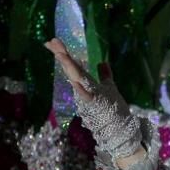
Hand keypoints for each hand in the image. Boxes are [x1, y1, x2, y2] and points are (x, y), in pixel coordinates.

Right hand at [44, 38, 145, 169]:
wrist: (118, 128)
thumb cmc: (112, 109)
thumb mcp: (109, 87)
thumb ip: (105, 75)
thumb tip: (103, 62)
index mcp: (87, 83)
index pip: (74, 65)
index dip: (64, 54)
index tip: (53, 41)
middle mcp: (84, 89)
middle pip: (72, 69)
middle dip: (62, 56)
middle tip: (51, 42)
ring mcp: (88, 96)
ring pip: (77, 79)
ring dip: (69, 67)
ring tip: (61, 54)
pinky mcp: (96, 105)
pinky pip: (86, 97)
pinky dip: (80, 90)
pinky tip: (75, 82)